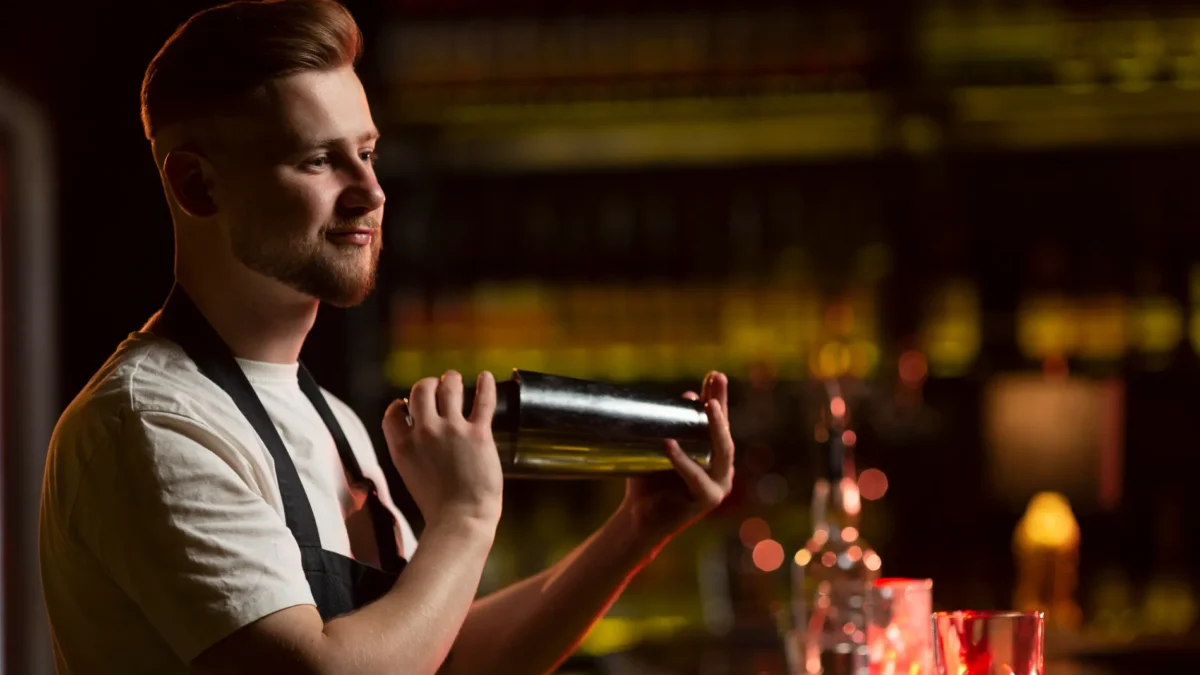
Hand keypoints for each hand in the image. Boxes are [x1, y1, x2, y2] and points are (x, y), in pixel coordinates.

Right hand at [383, 370, 503, 528]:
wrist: (461, 520)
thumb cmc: (439, 505)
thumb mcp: (410, 474)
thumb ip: (410, 451)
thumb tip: (415, 433)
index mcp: (403, 446)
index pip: (394, 411)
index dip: (401, 403)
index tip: (408, 404)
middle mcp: (424, 432)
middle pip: (421, 390)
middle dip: (429, 384)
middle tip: (437, 386)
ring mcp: (451, 430)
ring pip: (449, 386)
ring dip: (452, 379)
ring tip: (456, 379)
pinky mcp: (478, 433)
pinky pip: (482, 399)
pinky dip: (485, 384)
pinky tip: (486, 377)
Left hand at [619, 371, 735, 547]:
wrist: (639, 518)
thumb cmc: (649, 480)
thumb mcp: (662, 446)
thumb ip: (672, 425)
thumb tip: (686, 395)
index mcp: (714, 455)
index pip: (719, 423)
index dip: (719, 398)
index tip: (715, 374)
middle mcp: (722, 469)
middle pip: (725, 433)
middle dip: (721, 405)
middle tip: (715, 380)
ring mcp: (718, 485)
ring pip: (722, 452)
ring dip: (716, 427)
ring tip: (707, 405)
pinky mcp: (706, 500)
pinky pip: (696, 477)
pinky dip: (682, 461)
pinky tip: (669, 444)